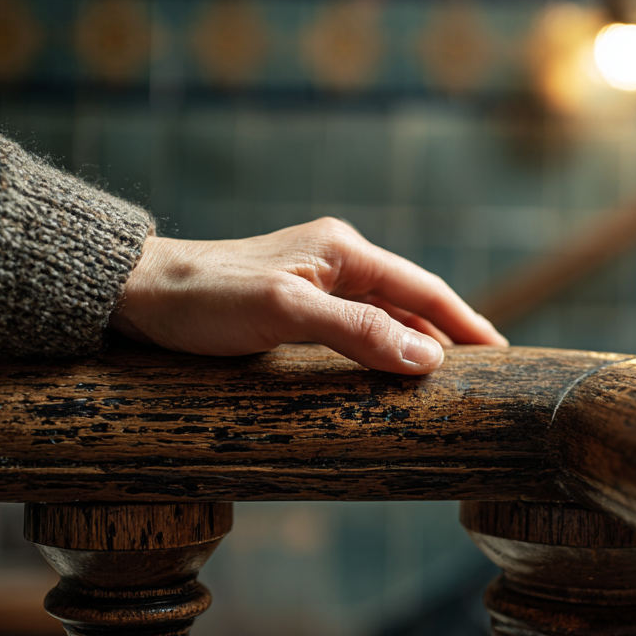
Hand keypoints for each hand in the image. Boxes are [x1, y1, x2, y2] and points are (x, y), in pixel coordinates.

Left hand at [108, 218, 506, 373]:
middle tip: (485, 378)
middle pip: (410, 302)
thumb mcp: (284, 313)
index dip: (467, 323)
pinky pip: (353, 329)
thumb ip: (357, 332)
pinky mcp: (289, 305)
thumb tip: (427, 358)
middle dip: (448, 337)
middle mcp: (334, 260)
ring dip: (413, 347)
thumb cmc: (202, 299)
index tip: (503, 355)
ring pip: (382, 318)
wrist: (132, 293)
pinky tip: (383, 376)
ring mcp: (312, 281)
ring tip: (445, 385)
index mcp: (343, 250)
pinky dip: (379, 351)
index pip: (425, 289)